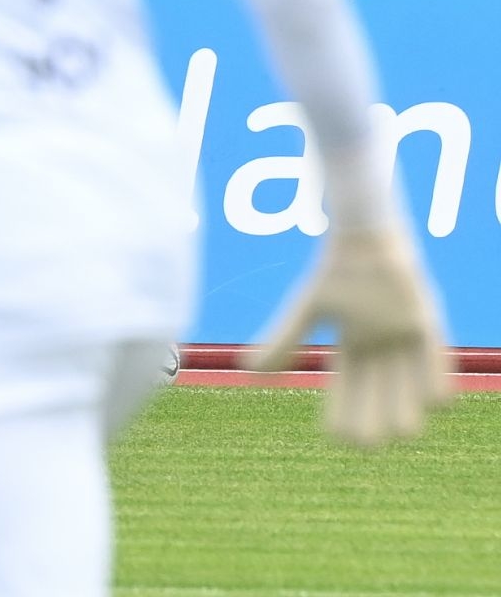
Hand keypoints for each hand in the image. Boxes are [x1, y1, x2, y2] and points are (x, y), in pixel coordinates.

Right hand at [249, 227, 453, 446]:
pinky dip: (436, 386)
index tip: (334, 437)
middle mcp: (380, 350)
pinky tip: (432, 403)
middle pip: (378, 399)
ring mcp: (405, 339)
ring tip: (402, 430)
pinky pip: (438, 366)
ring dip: (406, 412)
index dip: (341, 417)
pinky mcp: (427, 325)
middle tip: (367, 442)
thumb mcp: (306, 310)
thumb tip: (245, 369)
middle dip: (372, 424)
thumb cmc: (334, 273)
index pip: (346, 393)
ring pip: (410, 390)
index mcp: (352, 348)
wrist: (364, 240)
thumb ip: (283, 340)